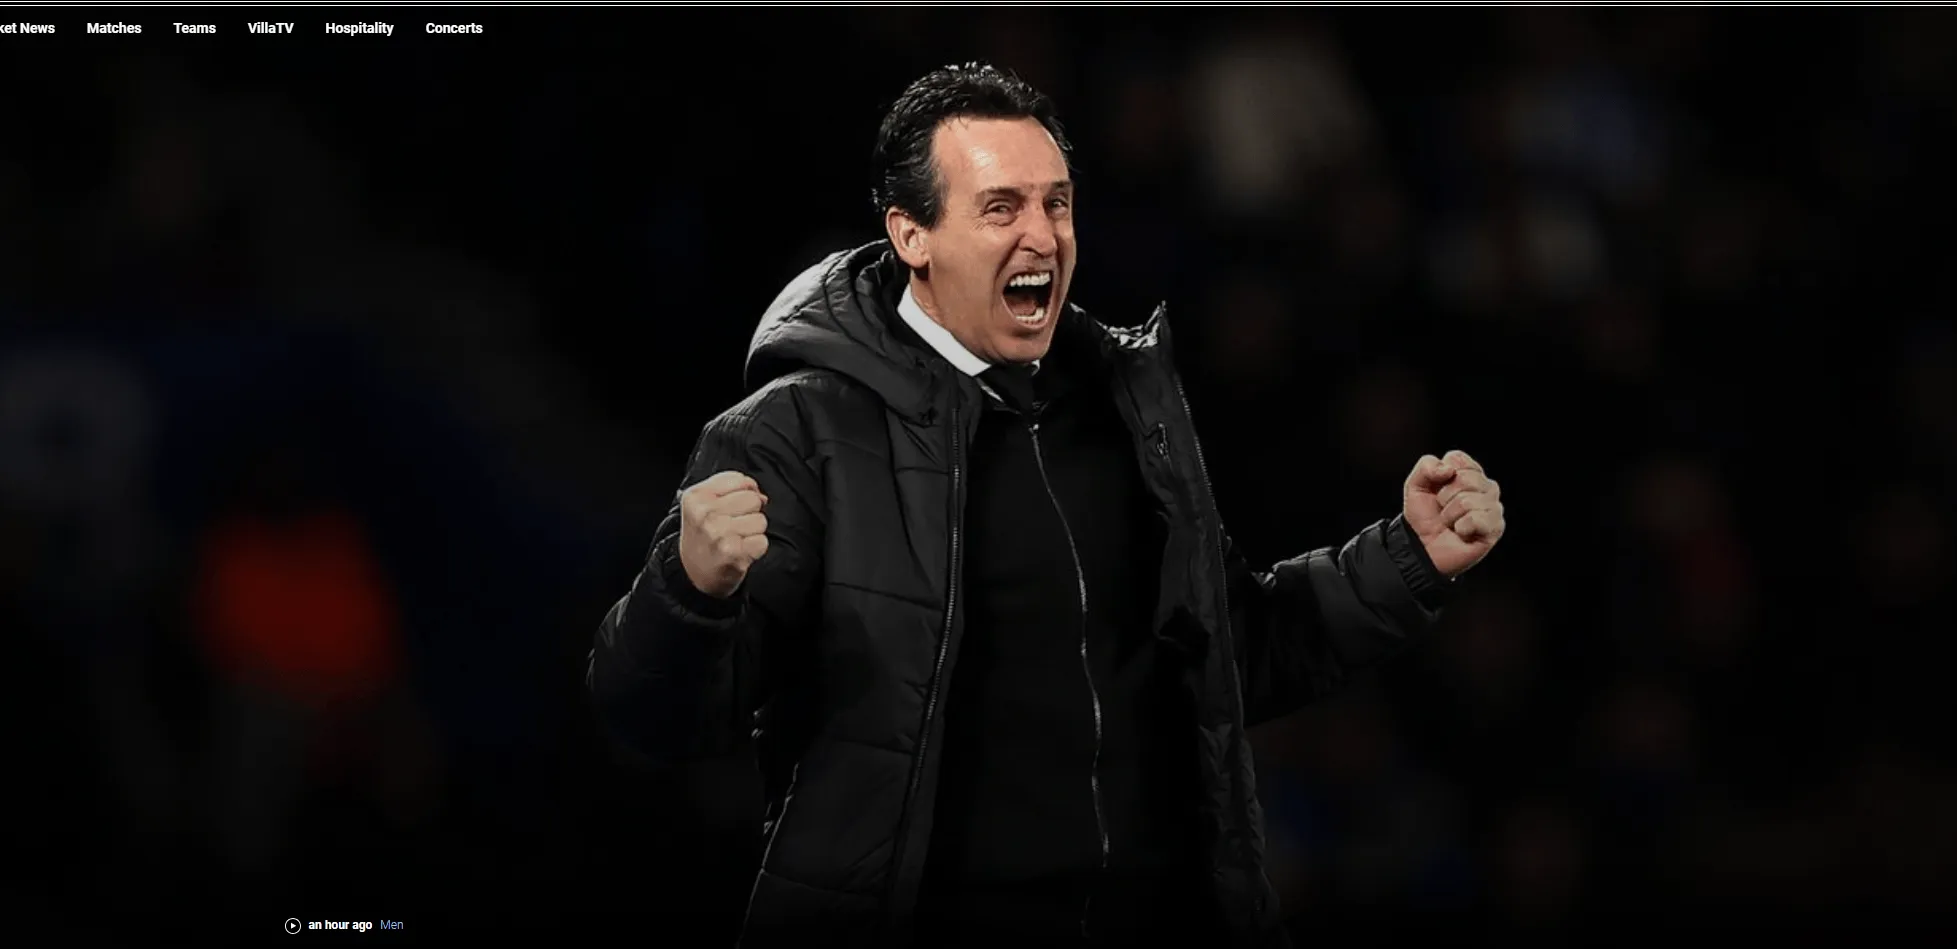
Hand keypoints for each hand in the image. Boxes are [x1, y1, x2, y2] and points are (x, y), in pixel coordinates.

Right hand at [678, 470, 770, 597]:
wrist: (692, 573)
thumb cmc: (703, 535)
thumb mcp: (704, 503)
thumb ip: (732, 489)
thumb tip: (762, 496)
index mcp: (697, 496)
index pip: (742, 480)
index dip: (743, 493)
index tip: (731, 507)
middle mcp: (705, 514)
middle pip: (753, 499)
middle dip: (748, 513)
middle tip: (731, 527)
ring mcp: (719, 534)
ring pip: (761, 521)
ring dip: (752, 532)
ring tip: (735, 540)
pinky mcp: (733, 553)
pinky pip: (762, 541)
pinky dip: (755, 549)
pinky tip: (740, 552)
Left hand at [1404, 449, 1504, 578]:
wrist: (1422, 547)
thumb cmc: (1423, 517)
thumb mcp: (1415, 486)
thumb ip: (1427, 466)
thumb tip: (1449, 470)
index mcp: (1469, 473)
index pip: (1458, 458)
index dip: (1440, 475)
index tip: (1437, 489)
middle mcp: (1486, 487)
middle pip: (1465, 478)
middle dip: (1445, 496)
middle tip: (1443, 509)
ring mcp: (1493, 507)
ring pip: (1468, 501)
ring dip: (1450, 515)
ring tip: (1451, 522)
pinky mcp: (1495, 527)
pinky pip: (1476, 519)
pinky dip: (1461, 527)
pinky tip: (1461, 532)